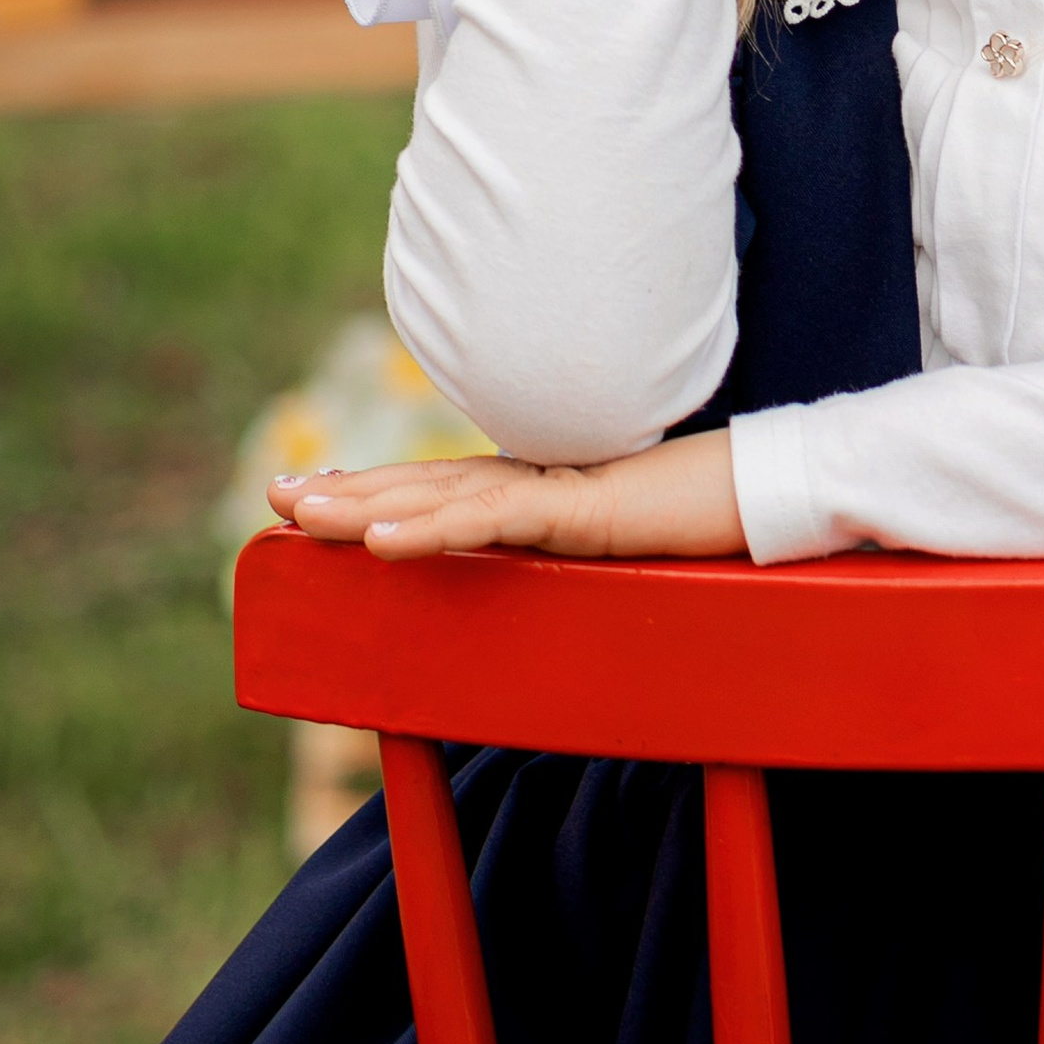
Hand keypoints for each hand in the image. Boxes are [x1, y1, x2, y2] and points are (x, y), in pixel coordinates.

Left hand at [267, 430, 746, 561]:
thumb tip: (542, 563)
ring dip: (365, 506)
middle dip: (344, 492)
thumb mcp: (612, 547)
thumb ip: (566, 549)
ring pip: (440, 499)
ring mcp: (552, 490)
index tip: (306, 492)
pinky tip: (380, 541)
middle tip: (274, 496)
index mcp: (534, 488)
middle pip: (421, 485)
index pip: (435, 487)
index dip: (370, 488)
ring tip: (299, 514)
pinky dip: (431, 528)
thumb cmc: (699, 523)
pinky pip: (492, 521)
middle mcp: (532, 480)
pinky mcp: (577, 509)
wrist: (768, 492)